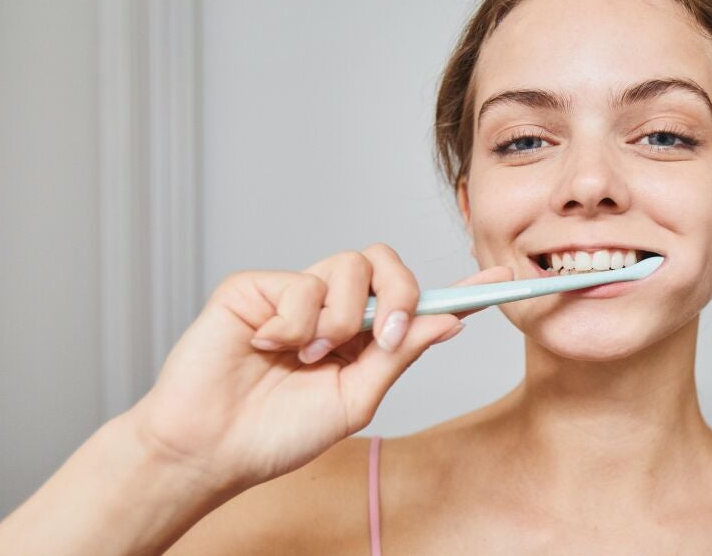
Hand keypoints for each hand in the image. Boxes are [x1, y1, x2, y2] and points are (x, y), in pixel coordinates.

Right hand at [123, 245, 512, 492]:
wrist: (211, 447)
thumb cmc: (276, 433)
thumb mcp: (354, 399)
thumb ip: (399, 355)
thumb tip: (449, 321)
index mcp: (361, 339)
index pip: (415, 304)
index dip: (456, 291)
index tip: (500, 282)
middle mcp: (332, 309)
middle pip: (386, 263)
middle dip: (398, 294)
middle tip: (382, 336)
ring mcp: (295, 293)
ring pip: (348, 267)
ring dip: (337, 320)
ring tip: (307, 356)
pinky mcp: (257, 285)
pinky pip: (301, 281)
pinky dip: (293, 322)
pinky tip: (267, 346)